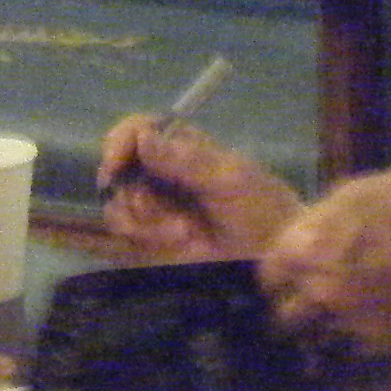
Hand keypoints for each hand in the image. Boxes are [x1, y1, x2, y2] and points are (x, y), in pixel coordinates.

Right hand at [96, 114, 302, 259]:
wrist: (275, 259)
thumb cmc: (260, 209)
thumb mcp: (229, 179)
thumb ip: (186, 159)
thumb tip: (144, 138)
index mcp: (180, 148)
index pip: (135, 130)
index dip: (118, 143)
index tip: (115, 165)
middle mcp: (159, 176)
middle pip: (116, 175)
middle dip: (136, 199)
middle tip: (166, 215)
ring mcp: (154, 210)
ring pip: (117, 210)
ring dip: (144, 225)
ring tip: (183, 235)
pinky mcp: (151, 243)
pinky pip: (123, 240)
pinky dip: (142, 242)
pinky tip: (174, 245)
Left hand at [254, 168, 390, 355]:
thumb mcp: (355, 192)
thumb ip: (318, 223)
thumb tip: (301, 239)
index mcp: (306, 248)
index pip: (265, 278)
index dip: (275, 277)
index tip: (284, 277)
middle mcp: (317, 291)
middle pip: (279, 318)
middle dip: (287, 311)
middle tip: (299, 305)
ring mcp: (346, 322)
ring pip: (308, 342)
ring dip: (312, 334)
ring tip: (322, 326)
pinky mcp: (376, 345)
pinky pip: (344, 355)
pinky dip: (343, 349)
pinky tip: (351, 335)